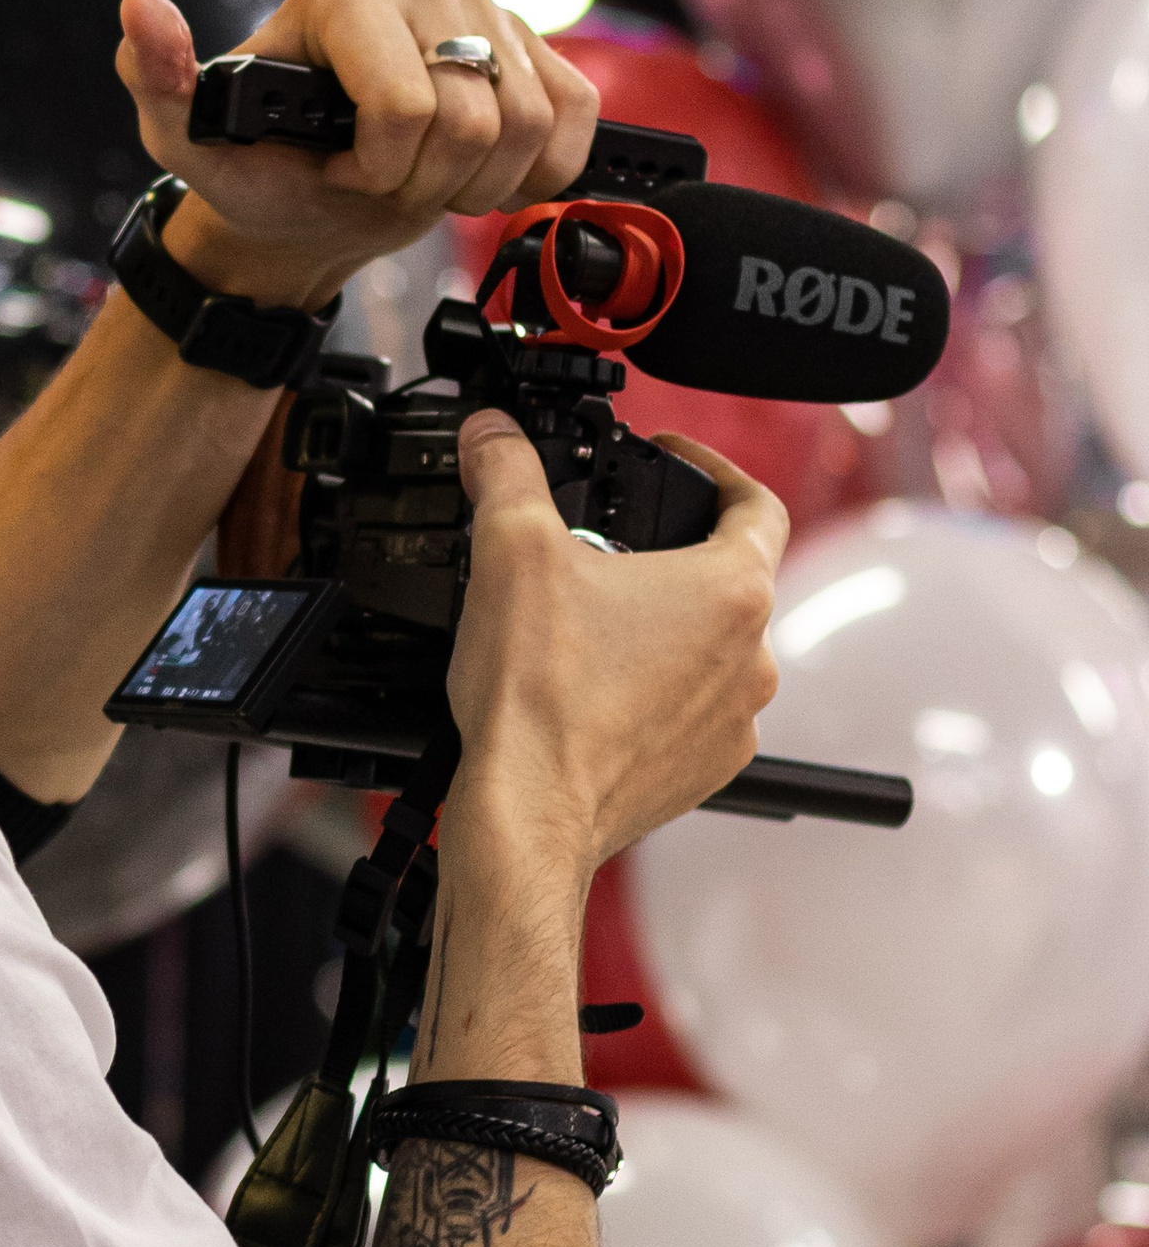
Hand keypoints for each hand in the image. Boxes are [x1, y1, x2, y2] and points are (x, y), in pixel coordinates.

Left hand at [114, 0, 601, 313]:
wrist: (314, 200)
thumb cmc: (259, 169)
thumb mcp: (189, 140)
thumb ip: (158, 79)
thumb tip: (140, 10)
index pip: (405, 104)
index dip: (379, 167)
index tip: (339, 170)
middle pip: (472, 118)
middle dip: (425, 181)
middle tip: (378, 179)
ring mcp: (488, 3)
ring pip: (529, 125)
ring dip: (477, 182)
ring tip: (422, 175)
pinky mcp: (538, 42)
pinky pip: (575, 116)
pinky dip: (538, 169)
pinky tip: (480, 168)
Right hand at [443, 414, 788, 874]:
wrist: (528, 815)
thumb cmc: (538, 697)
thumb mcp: (509, 549)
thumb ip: (505, 470)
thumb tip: (491, 432)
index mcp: (733, 590)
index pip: (756, 501)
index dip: (713, 468)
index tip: (673, 463)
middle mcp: (753, 658)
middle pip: (725, 578)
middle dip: (665, 557)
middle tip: (600, 553)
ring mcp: (733, 722)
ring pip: (707, 649)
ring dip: (660, 630)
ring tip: (588, 628)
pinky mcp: (703, 771)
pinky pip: (689, 712)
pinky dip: (651, 694)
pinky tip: (593, 692)